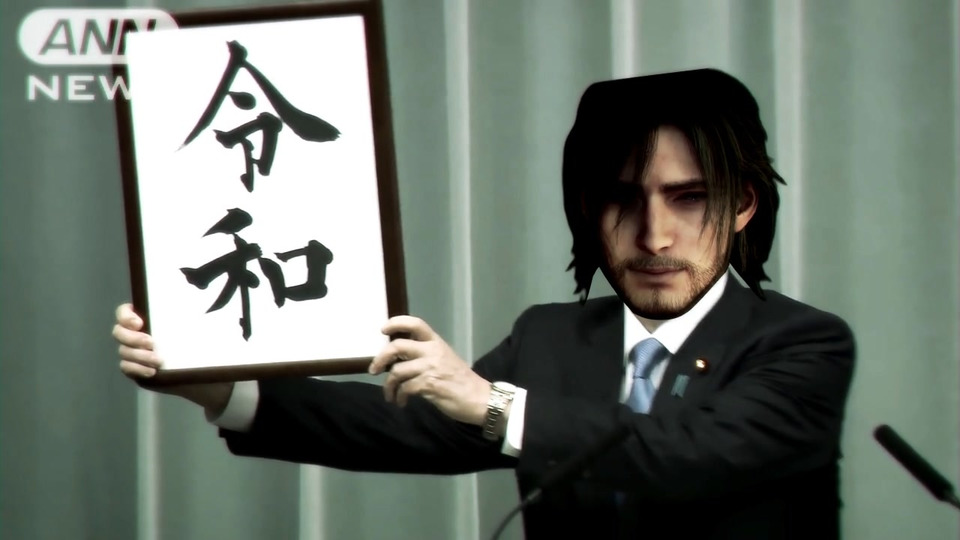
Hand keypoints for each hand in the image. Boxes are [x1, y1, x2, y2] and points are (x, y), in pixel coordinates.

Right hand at [112, 303, 232, 412]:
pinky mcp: (134, 367)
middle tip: (151, 343)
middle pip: (119, 333)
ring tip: (158, 360)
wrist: (195, 361)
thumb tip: (192, 288)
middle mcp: (132, 333)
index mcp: (142, 317)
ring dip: (140, 356)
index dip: (126, 317)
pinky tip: (152, 371)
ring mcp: (131, 350)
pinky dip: (138, 369)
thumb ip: (185, 302)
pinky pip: (127, 368)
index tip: (139, 323)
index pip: (123, 312)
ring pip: (124, 351)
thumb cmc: (190, 333)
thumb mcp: (189, 315)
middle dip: (133, 338)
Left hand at [369, 316, 491, 425]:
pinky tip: (402, 402)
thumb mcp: (445, 360)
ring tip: (391, 395)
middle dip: (380, 358)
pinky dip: (399, 397)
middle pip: (397, 346)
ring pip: (397, 371)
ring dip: (389, 386)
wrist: (480, 399)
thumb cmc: (461, 381)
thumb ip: (424, 355)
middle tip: (374, 370)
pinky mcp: (430, 385)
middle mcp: (433, 351)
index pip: (415, 324)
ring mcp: (431, 368)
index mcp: (437, 342)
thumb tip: (397, 359)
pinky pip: (404, 389)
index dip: (396, 323)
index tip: (383, 330)